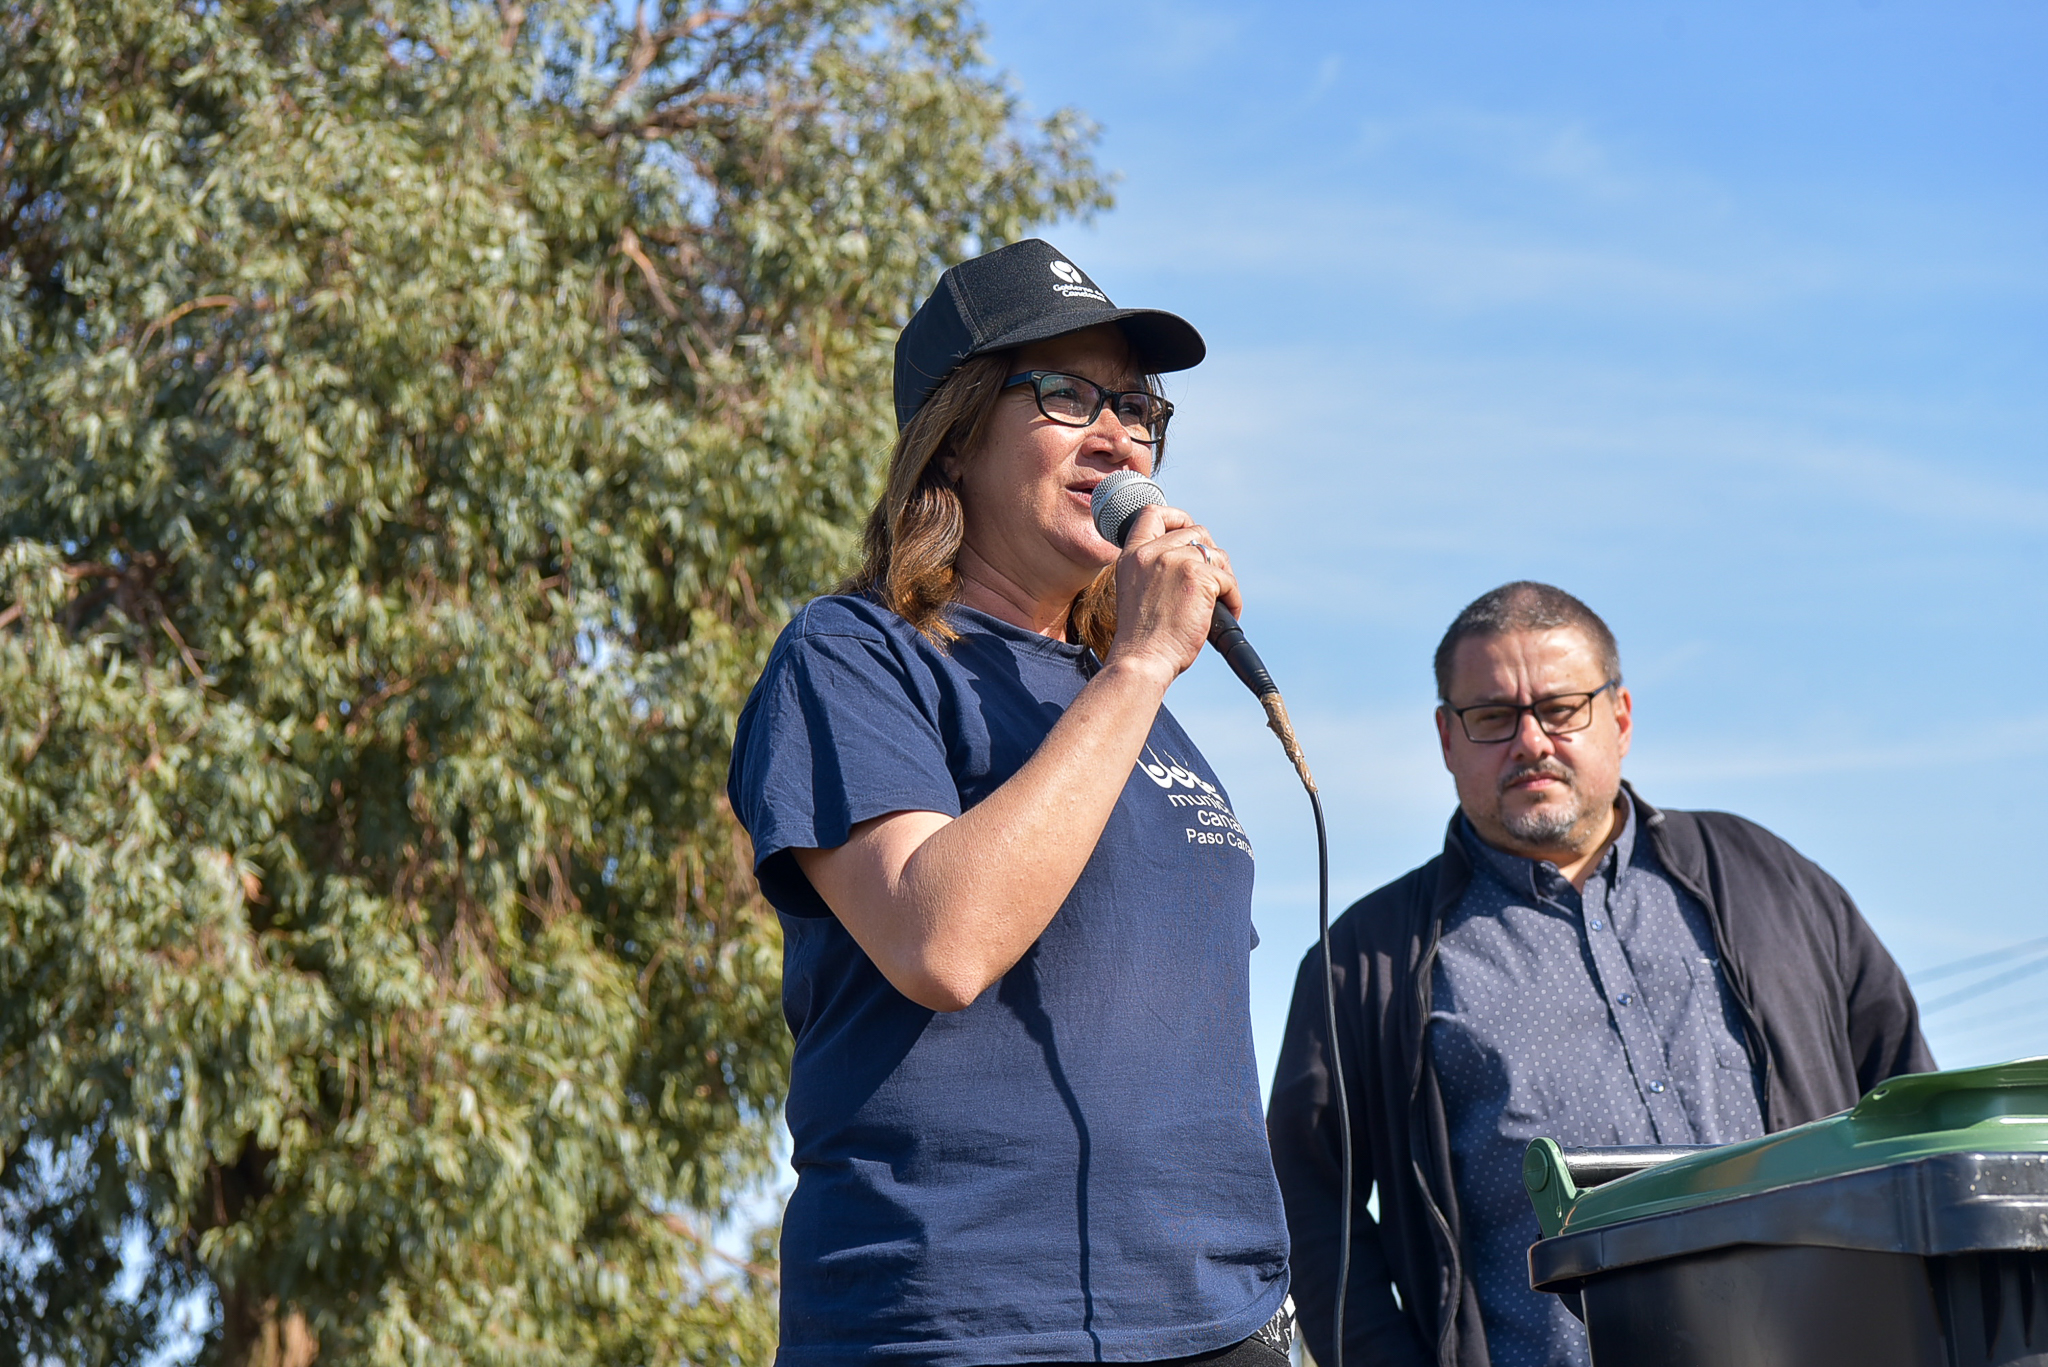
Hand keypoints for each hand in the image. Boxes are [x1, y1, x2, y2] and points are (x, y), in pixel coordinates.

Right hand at [1106, 503, 1240, 681]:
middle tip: (1213, 583)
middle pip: (1196, 531)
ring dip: (1224, 579)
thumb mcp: (1138, 592)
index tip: (1187, 531)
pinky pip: (1228, 580)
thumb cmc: (1142, 639)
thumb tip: (1194, 556)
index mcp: (1132, 555)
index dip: (1177, 517)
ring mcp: (1174, 561)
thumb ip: (1156, 570)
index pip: (1153, 514)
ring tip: (1219, 605)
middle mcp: (1151, 552)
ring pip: (1216, 555)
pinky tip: (1226, 615)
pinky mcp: (1197, 576)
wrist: (1142, 660)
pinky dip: (1233, 599)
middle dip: (1211, 555)